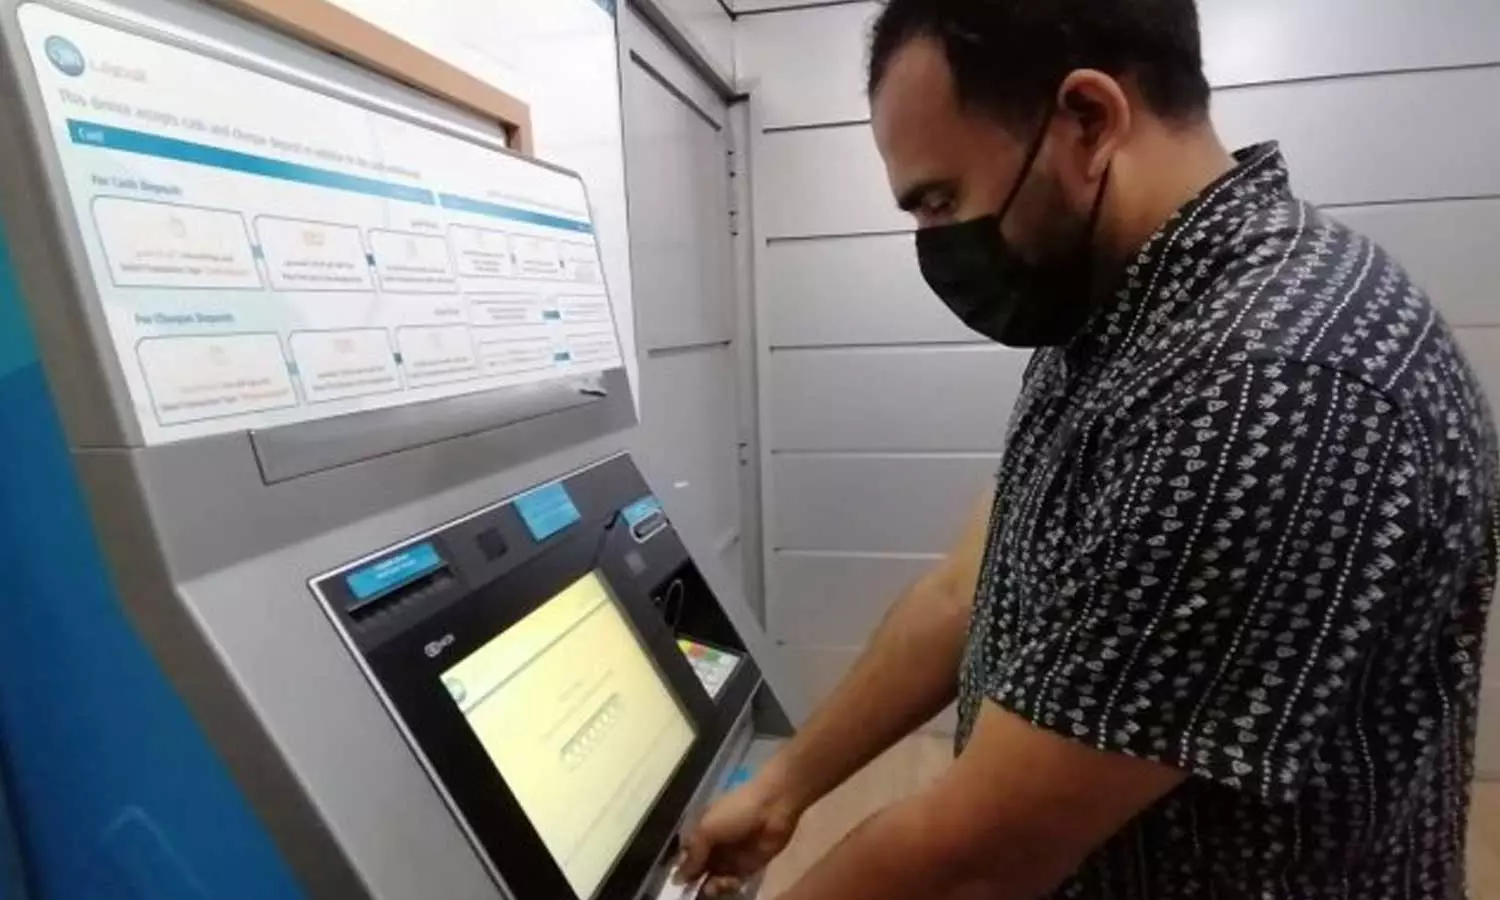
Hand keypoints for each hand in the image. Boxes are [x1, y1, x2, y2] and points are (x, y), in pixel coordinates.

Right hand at [677, 771, 802, 897]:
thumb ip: (692, 856)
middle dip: (696, 882)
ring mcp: (729, 857)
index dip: (682, 871)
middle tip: (698, 888)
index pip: (685, 857)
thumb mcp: (706, 829)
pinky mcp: (746, 867)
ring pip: (713, 879)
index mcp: (700, 831)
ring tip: (715, 886)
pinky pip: (732, 882)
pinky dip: (728, 885)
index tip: (680, 885)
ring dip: (712, 886)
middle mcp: (713, 846)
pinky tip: (730, 882)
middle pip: (698, 871)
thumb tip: (677, 879)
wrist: (773, 807)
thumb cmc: (735, 811)